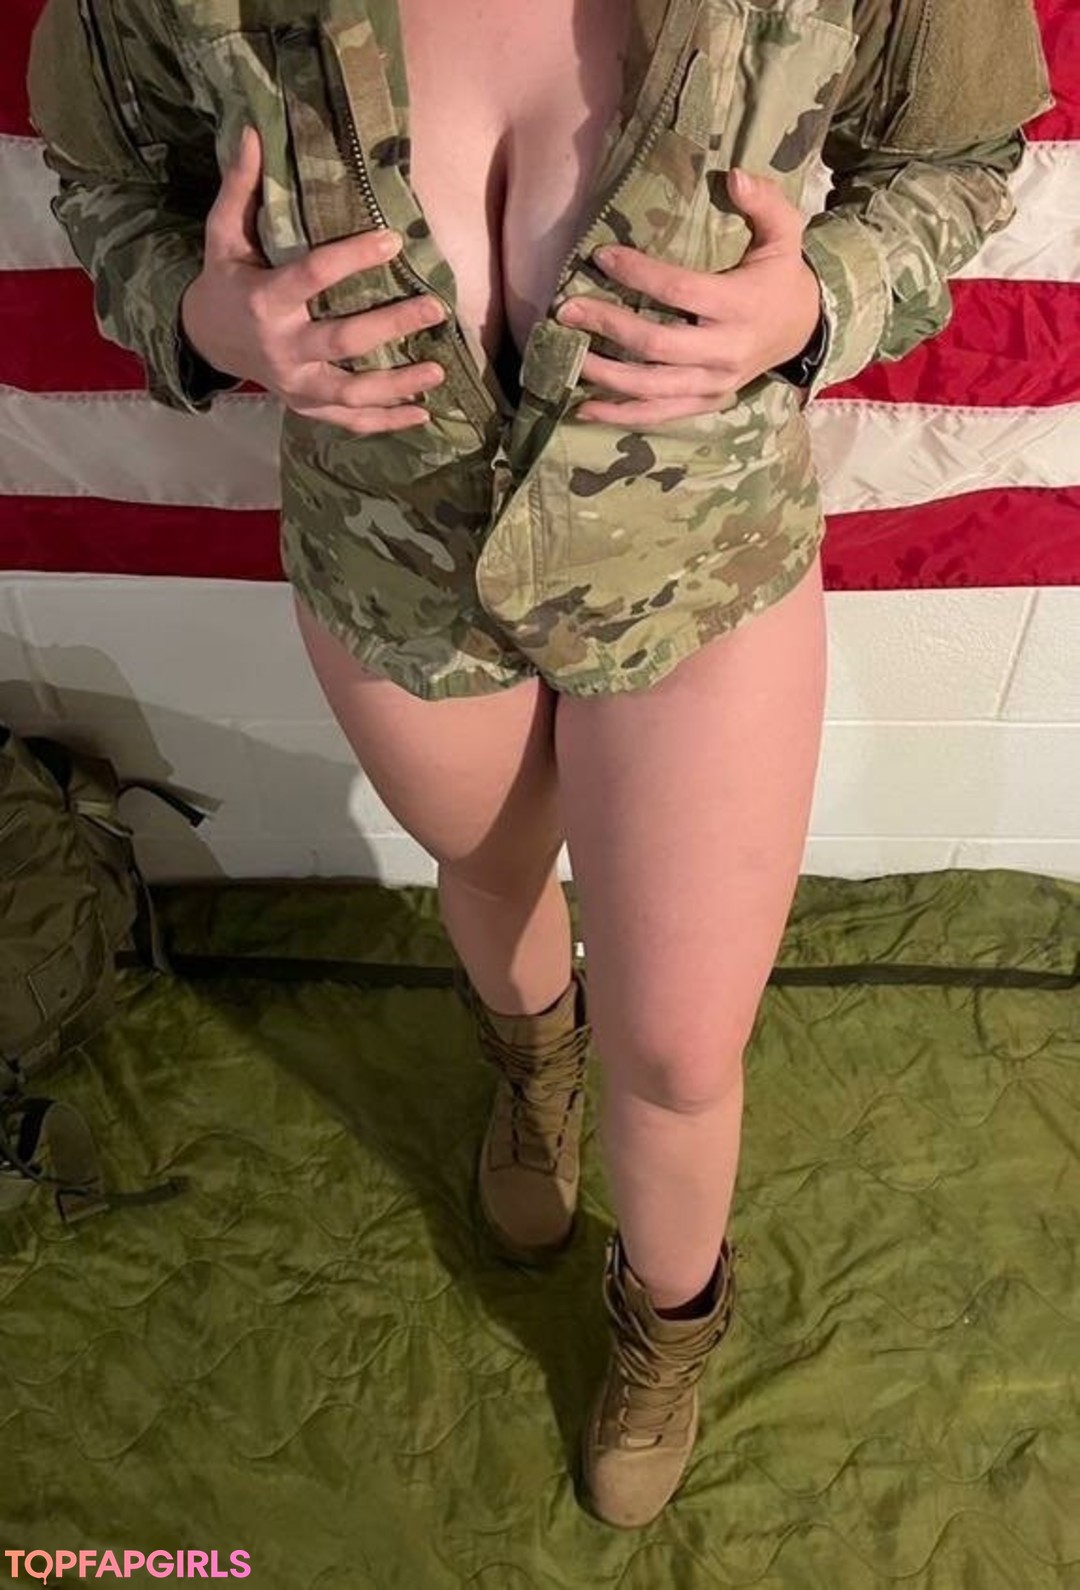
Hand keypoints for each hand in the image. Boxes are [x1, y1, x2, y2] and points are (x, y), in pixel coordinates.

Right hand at [180, 125, 448, 434]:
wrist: (206, 341)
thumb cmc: (225, 280)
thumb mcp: (224, 235)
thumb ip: (241, 187)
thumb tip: (253, 130)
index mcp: (265, 300)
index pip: (314, 276)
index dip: (354, 258)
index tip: (393, 239)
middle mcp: (283, 348)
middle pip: (344, 341)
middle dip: (391, 325)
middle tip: (435, 308)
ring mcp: (296, 383)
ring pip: (353, 391)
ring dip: (398, 384)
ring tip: (439, 371)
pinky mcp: (306, 405)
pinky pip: (349, 421)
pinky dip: (386, 422)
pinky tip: (423, 414)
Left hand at [554, 167, 822, 424]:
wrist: (803, 330)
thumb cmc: (780, 276)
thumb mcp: (786, 233)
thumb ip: (764, 202)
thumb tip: (733, 176)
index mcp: (740, 307)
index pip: (680, 291)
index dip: (639, 273)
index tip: (601, 256)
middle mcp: (725, 352)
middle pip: (656, 345)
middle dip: (608, 326)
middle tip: (567, 308)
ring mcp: (714, 384)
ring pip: (650, 387)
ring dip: (605, 374)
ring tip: (569, 354)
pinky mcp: (704, 403)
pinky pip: (657, 415)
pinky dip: (619, 415)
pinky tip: (583, 407)